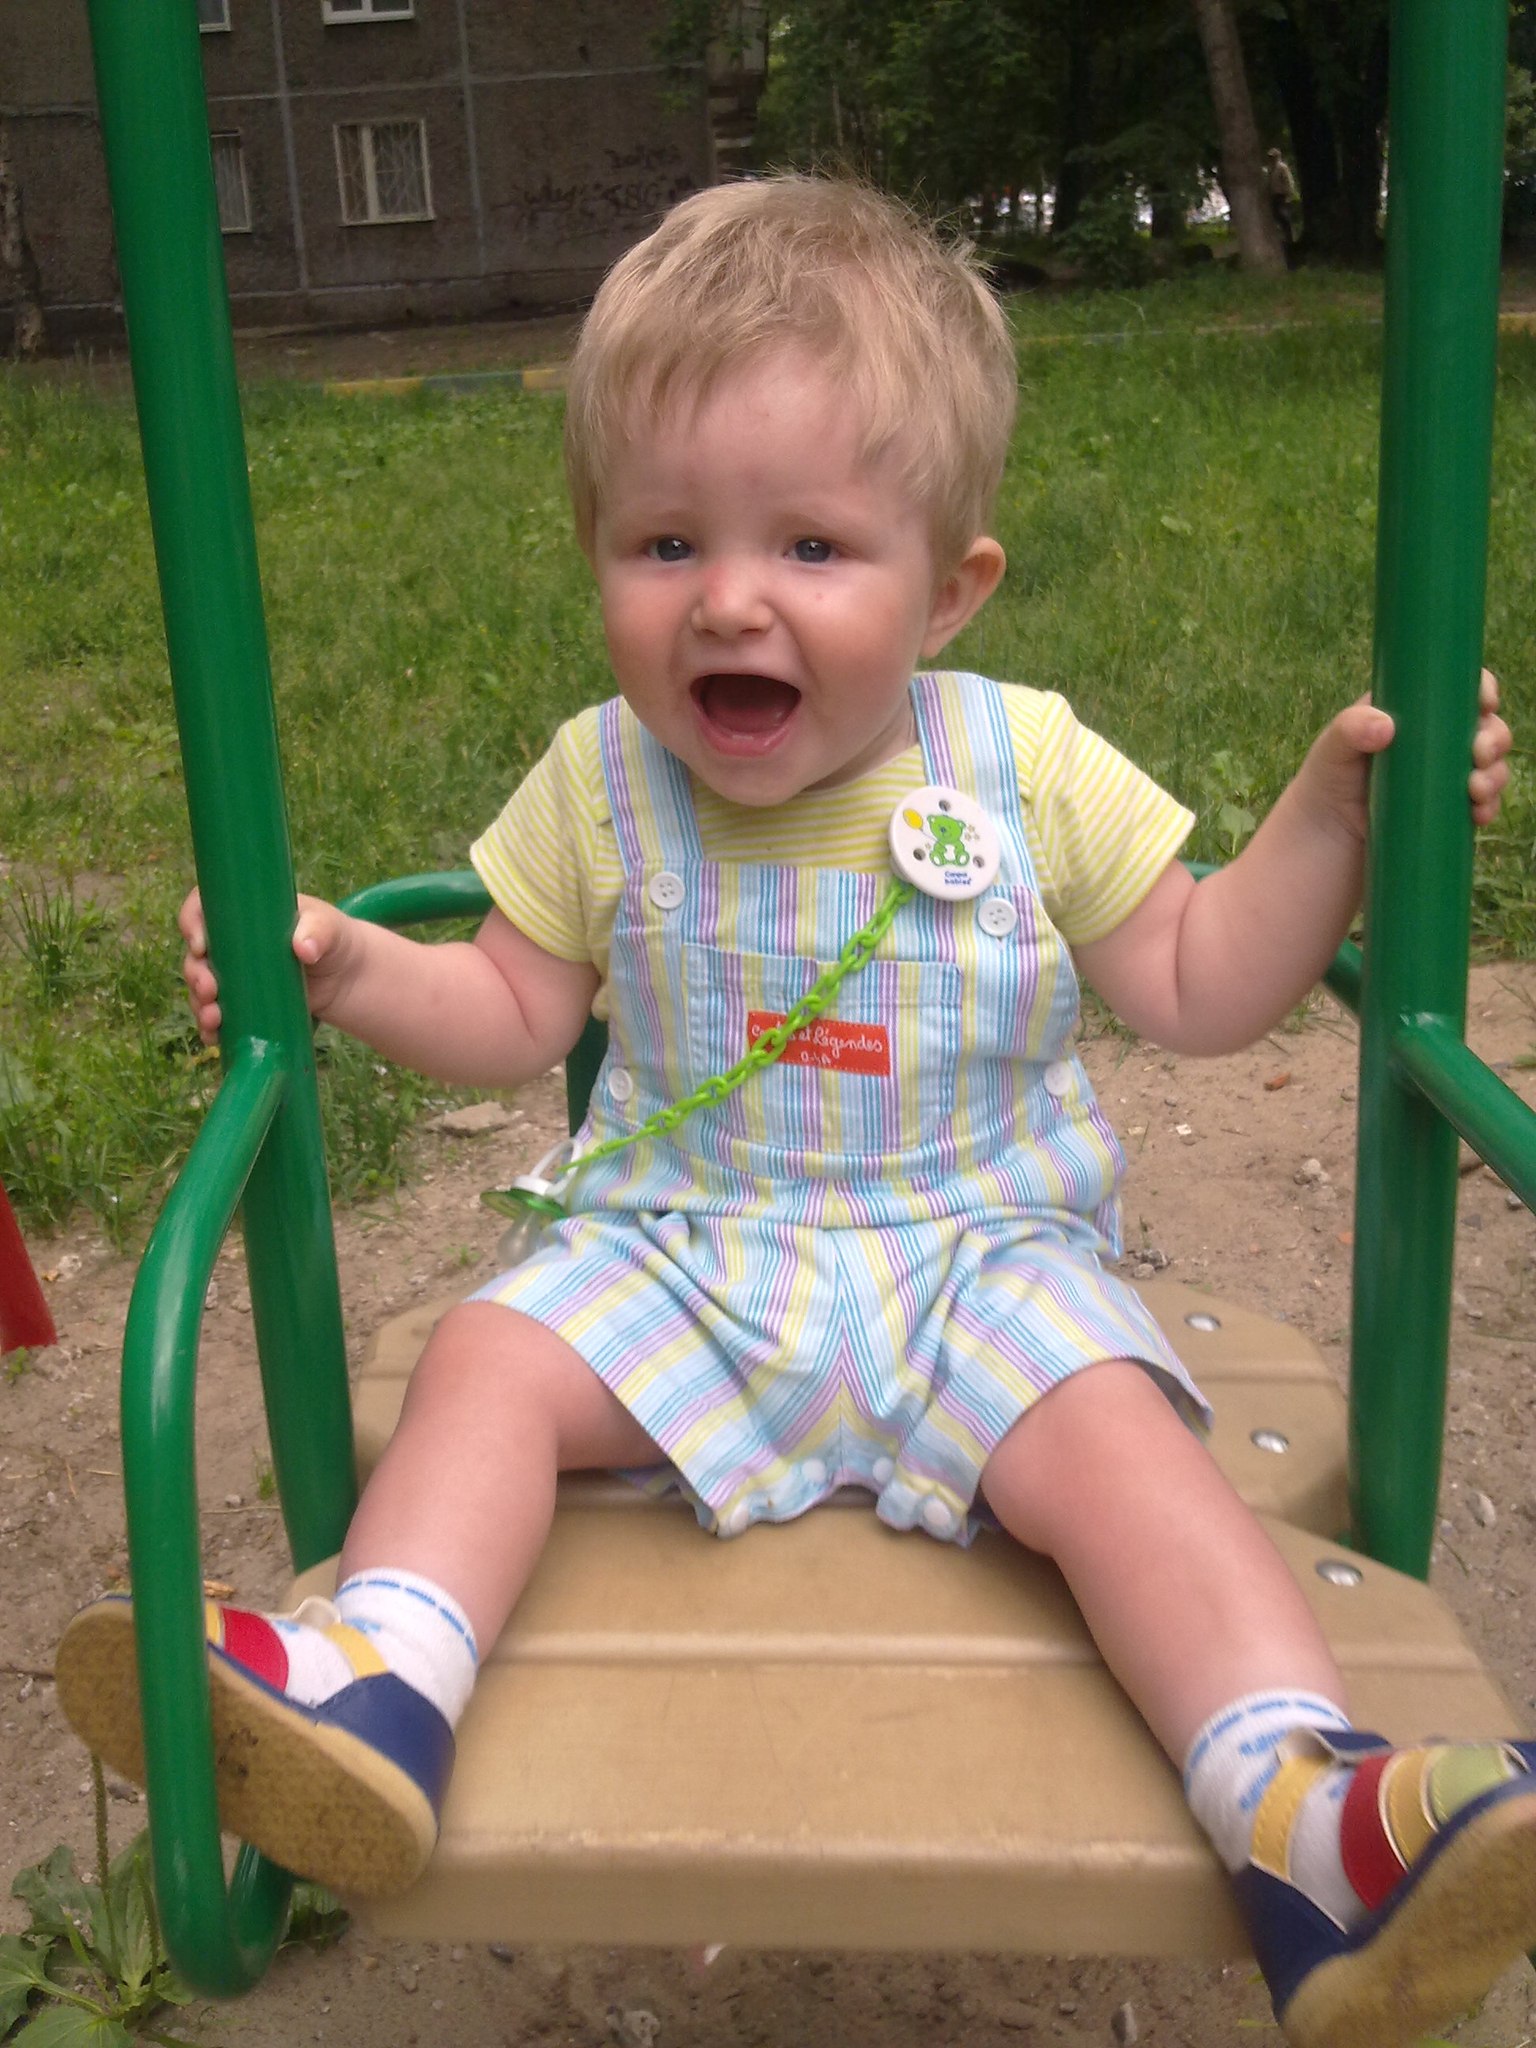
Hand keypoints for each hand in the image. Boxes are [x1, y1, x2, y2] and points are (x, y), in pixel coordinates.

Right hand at [179, 889, 358, 1043]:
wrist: (347, 978)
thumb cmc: (334, 940)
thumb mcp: (329, 928)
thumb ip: (319, 931)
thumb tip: (303, 948)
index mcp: (243, 914)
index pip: (203, 908)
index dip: (191, 923)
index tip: (200, 945)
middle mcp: (231, 944)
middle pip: (196, 955)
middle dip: (195, 974)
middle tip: (210, 990)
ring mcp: (234, 976)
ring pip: (201, 988)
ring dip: (199, 1004)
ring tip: (213, 1019)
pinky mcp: (242, 1004)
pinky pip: (216, 1015)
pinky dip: (210, 1027)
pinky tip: (213, 1037)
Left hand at [1297, 667, 1511, 841]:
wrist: (1323, 839)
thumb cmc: (1326, 782)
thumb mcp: (1332, 750)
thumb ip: (1350, 729)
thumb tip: (1387, 727)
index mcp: (1415, 714)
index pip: (1457, 693)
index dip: (1480, 691)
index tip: (1484, 702)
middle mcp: (1437, 743)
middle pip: (1485, 729)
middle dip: (1494, 738)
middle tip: (1479, 754)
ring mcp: (1446, 778)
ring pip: (1490, 767)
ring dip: (1495, 774)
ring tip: (1475, 789)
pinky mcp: (1449, 811)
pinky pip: (1482, 805)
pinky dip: (1488, 807)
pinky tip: (1479, 814)